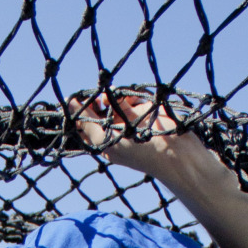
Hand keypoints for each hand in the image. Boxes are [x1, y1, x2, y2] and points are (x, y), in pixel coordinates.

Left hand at [71, 89, 194, 175]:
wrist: (177, 152)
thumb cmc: (141, 153)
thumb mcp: (109, 142)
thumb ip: (88, 123)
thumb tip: (69, 104)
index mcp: (104, 142)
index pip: (84, 125)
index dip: (78, 111)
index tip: (73, 98)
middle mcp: (115, 131)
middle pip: (98, 110)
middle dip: (95, 101)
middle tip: (97, 97)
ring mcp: (130, 119)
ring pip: (113, 101)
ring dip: (111, 96)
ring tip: (112, 97)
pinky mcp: (143, 109)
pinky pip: (129, 96)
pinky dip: (127, 94)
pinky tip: (129, 97)